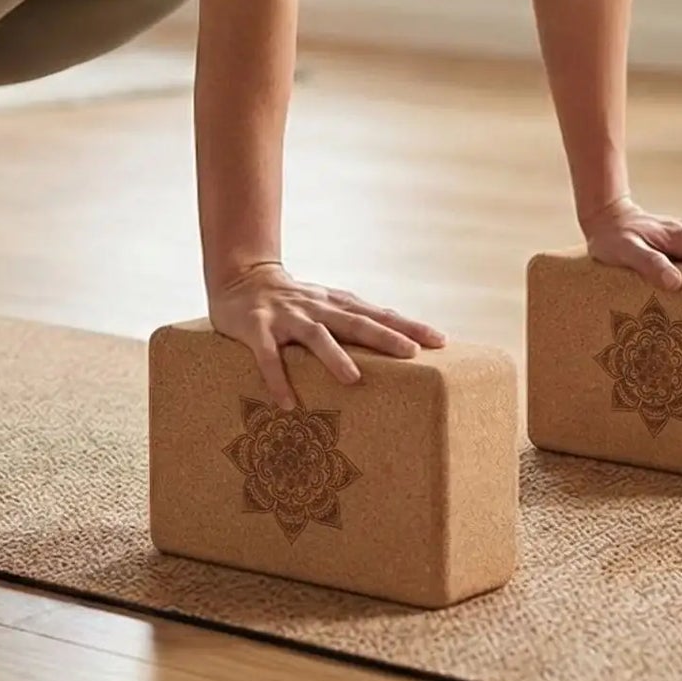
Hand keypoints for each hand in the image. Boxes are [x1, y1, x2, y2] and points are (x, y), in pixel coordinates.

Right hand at [206, 260, 446, 410]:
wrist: (241, 277)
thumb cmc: (294, 302)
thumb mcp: (327, 306)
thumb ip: (355, 322)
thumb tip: (400, 345)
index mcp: (337, 303)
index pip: (379, 314)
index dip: (409, 326)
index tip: (440, 341)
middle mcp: (317, 307)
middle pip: (356, 321)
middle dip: (384, 336)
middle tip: (412, 353)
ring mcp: (287, 316)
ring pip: (315, 335)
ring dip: (334, 355)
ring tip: (353, 379)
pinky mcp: (257, 327)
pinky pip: (267, 355)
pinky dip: (277, 378)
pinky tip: (287, 403)